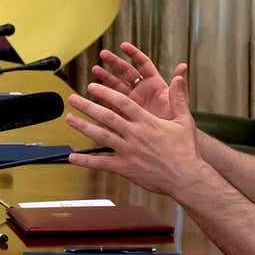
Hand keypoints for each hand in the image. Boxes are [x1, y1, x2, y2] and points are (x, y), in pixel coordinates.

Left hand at [65, 64, 207, 196]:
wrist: (186, 178)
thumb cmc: (186, 150)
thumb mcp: (184, 121)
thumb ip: (178, 98)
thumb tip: (179, 77)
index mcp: (147, 121)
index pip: (122, 102)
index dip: (105, 93)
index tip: (92, 87)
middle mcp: (134, 134)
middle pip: (106, 116)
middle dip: (87, 106)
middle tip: (72, 99)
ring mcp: (128, 151)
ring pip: (101, 136)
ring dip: (82, 127)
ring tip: (69, 119)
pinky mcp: (125, 168)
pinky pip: (102, 163)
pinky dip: (86, 161)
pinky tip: (72, 157)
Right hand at [89, 43, 186, 119]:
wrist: (169, 147)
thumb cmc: (175, 126)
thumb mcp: (178, 106)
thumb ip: (178, 88)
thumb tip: (182, 66)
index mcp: (155, 85)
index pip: (144, 65)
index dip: (134, 54)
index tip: (123, 46)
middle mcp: (142, 91)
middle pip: (126, 72)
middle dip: (114, 63)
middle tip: (103, 54)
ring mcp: (131, 102)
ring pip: (116, 86)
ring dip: (106, 78)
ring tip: (95, 70)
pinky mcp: (123, 114)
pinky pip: (111, 103)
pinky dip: (102, 97)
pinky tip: (93, 92)